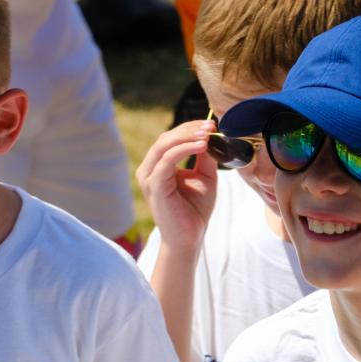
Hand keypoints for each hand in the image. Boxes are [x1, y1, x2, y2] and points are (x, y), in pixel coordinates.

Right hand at [135, 119, 219, 253]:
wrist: (190, 237)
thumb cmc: (195, 209)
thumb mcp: (205, 177)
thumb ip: (205, 157)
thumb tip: (210, 135)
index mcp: (158, 165)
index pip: (170, 138)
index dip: (190, 128)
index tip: (211, 125)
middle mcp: (149, 169)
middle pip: (166, 138)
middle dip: (189, 129)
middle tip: (211, 126)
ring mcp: (149, 178)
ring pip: (164, 146)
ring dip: (187, 137)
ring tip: (207, 134)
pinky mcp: (154, 186)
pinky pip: (167, 160)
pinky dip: (184, 150)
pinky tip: (202, 146)